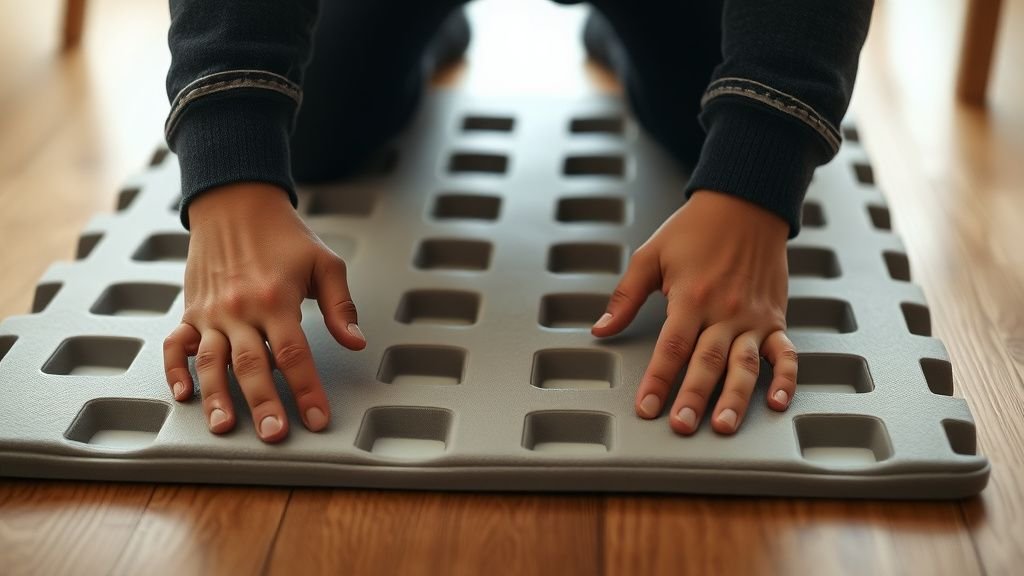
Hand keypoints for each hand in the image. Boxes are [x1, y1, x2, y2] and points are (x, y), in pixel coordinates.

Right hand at [162, 183, 365, 442]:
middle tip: (275, 435)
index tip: (317, 419)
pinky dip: (175, 370)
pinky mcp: (191, 311)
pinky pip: (176, 344)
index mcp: (276, 299)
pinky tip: (183, 395)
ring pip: (211, 361)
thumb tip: (356, 342)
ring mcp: (211, 312)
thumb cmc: (284, 236)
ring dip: (216, 397)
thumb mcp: (324, 262)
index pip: (294, 354)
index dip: (306, 389)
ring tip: (224, 427)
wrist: (235, 202)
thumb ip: (340, 306)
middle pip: (252, 365)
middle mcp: (240, 309)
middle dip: (264, 403)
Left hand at [592, 190, 797, 434]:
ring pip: (745, 365)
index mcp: (691, 297)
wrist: (747, 204)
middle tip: (681, 426)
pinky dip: (785, 379)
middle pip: (708, 361)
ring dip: (736, 398)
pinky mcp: (775, 319)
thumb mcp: (650, 256)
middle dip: (694, 397)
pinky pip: (785, 353)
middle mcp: (725, 311)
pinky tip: (777, 403)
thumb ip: (624, 297)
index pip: (672, 347)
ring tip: (724, 426)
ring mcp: (753, 317)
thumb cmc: (695, 230)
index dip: (658, 380)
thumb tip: (600, 330)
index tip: (647, 407)